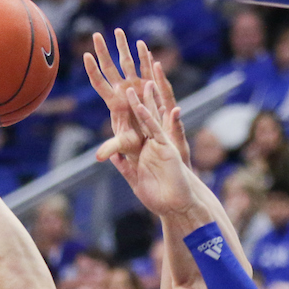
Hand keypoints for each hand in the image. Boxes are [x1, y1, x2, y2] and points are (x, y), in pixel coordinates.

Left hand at [85, 29, 191, 185]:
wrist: (148, 142)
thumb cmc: (134, 145)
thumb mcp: (123, 145)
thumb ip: (111, 148)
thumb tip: (98, 158)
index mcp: (114, 102)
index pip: (100, 83)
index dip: (93, 71)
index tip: (86, 55)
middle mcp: (122, 91)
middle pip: (110, 67)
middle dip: (103, 51)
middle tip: (96, 35)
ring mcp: (134, 87)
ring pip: (127, 63)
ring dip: (123, 47)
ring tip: (118, 31)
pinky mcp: (146, 88)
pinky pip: (145, 69)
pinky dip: (144, 57)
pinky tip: (142, 45)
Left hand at [121, 84, 197, 216]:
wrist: (175, 207)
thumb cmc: (157, 199)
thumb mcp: (135, 181)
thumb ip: (125, 168)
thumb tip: (113, 157)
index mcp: (144, 152)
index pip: (135, 129)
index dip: (130, 115)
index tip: (122, 100)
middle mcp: (153, 145)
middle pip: (146, 117)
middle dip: (140, 100)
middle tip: (133, 82)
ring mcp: (160, 145)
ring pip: (152, 118)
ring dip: (147, 101)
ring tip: (143, 83)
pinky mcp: (166, 148)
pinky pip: (155, 130)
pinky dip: (148, 119)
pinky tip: (141, 106)